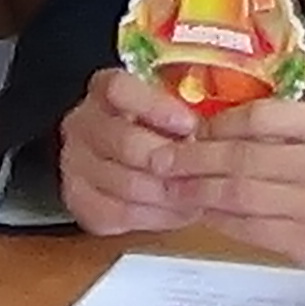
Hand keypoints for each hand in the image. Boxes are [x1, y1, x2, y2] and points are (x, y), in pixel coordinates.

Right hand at [56, 69, 204, 236]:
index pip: (120, 89)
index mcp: (104, 89)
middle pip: (125, 142)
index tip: (190, 125)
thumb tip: (230, 116)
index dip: (157, 107)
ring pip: (125, 183)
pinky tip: (178, 210)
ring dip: (169, 193)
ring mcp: (74, 163)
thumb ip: (188, 107)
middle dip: (171, 161)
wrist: (125, 160)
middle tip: (203, 170)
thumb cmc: (160, 129)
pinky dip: (155, 216)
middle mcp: (81, 123)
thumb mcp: (172, 106)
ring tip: (200, 192)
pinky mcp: (79, 201)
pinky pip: (118, 214)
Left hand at [174, 98, 304, 294]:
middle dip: (192, 160)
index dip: (217, 125)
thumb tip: (223, 128)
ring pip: (238, 193)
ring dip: (197, 191)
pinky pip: (250, 227)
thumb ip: (294, 131)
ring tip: (171, 187)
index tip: (190, 130)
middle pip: (241, 157)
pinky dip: (219, 219)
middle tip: (160, 160)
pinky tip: (202, 212)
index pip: (260, 117)